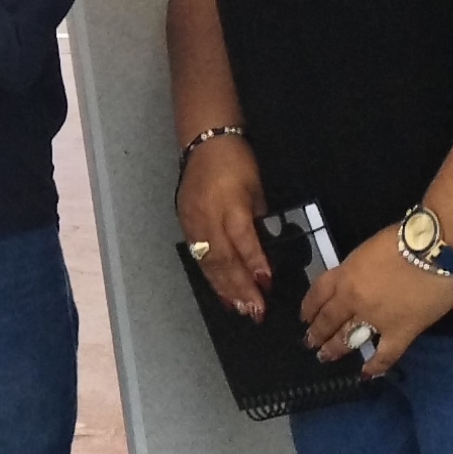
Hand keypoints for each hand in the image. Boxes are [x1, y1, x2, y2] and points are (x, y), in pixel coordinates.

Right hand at [178, 135, 271, 322]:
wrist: (204, 143)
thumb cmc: (238, 163)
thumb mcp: (256, 189)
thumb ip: (258, 220)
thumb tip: (263, 251)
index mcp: (230, 204)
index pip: (242, 239)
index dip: (254, 262)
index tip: (267, 284)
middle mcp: (208, 217)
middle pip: (223, 258)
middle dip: (240, 286)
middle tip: (255, 310)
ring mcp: (193, 223)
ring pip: (208, 263)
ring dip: (225, 288)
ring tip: (240, 309)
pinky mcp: (185, 225)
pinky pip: (198, 257)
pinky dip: (211, 278)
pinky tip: (222, 293)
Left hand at [292, 235, 452, 378]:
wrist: (435, 248)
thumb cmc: (406, 237)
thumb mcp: (369, 248)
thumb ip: (359, 268)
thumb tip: (361, 280)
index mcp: (345, 273)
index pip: (318, 293)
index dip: (309, 307)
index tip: (304, 317)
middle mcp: (353, 299)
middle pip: (328, 318)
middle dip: (317, 332)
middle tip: (309, 342)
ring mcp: (375, 318)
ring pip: (347, 338)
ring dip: (334, 348)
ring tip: (325, 356)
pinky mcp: (401, 332)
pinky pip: (384, 354)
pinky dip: (374, 366)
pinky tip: (365, 374)